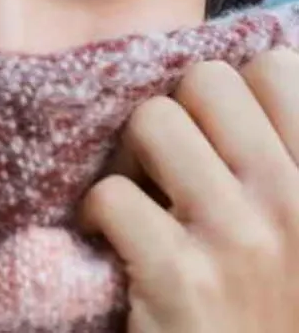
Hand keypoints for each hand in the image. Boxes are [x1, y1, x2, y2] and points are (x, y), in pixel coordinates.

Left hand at [81, 50, 298, 331]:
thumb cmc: (277, 308)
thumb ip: (286, 163)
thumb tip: (243, 80)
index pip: (275, 67)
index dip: (232, 93)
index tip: (217, 136)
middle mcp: (296, 198)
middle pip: (205, 81)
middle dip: (176, 115)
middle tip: (168, 166)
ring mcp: (238, 235)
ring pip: (152, 120)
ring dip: (132, 158)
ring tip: (141, 199)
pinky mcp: (179, 275)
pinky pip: (111, 193)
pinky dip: (97, 215)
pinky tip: (113, 242)